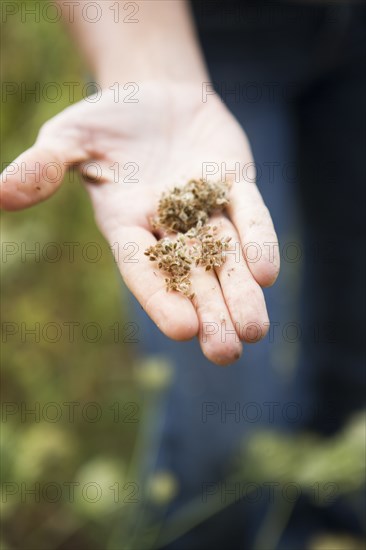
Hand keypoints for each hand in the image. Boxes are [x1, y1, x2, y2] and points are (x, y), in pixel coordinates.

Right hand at [0, 82, 279, 364]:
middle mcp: (169, 227)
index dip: (160, 296)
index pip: (141, 267)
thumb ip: (44, 166)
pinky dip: (258, 241)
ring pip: (226, 257)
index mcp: (127, 224)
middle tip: (225, 353)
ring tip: (254, 331)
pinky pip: (249, 215)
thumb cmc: (107, 120)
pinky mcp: (234, 186)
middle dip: (210, 313)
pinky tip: (267, 273)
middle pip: (191, 276)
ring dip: (241, 293)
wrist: (155, 94)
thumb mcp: (70, 137)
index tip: (183, 329)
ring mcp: (206, 209)